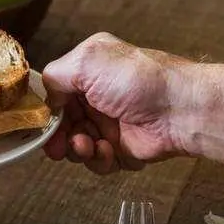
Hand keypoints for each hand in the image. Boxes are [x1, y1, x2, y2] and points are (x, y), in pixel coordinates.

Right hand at [42, 33, 193, 173]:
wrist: (181, 110)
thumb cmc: (138, 80)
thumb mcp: (87, 61)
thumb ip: (55, 75)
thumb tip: (47, 98)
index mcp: (88, 72)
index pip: (54, 94)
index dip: (46, 112)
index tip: (42, 125)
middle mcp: (97, 97)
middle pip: (62, 124)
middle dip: (58, 136)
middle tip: (58, 146)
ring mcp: (109, 124)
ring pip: (76, 145)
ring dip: (77, 149)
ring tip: (87, 145)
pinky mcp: (121, 149)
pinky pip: (98, 161)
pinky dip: (99, 159)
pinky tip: (108, 150)